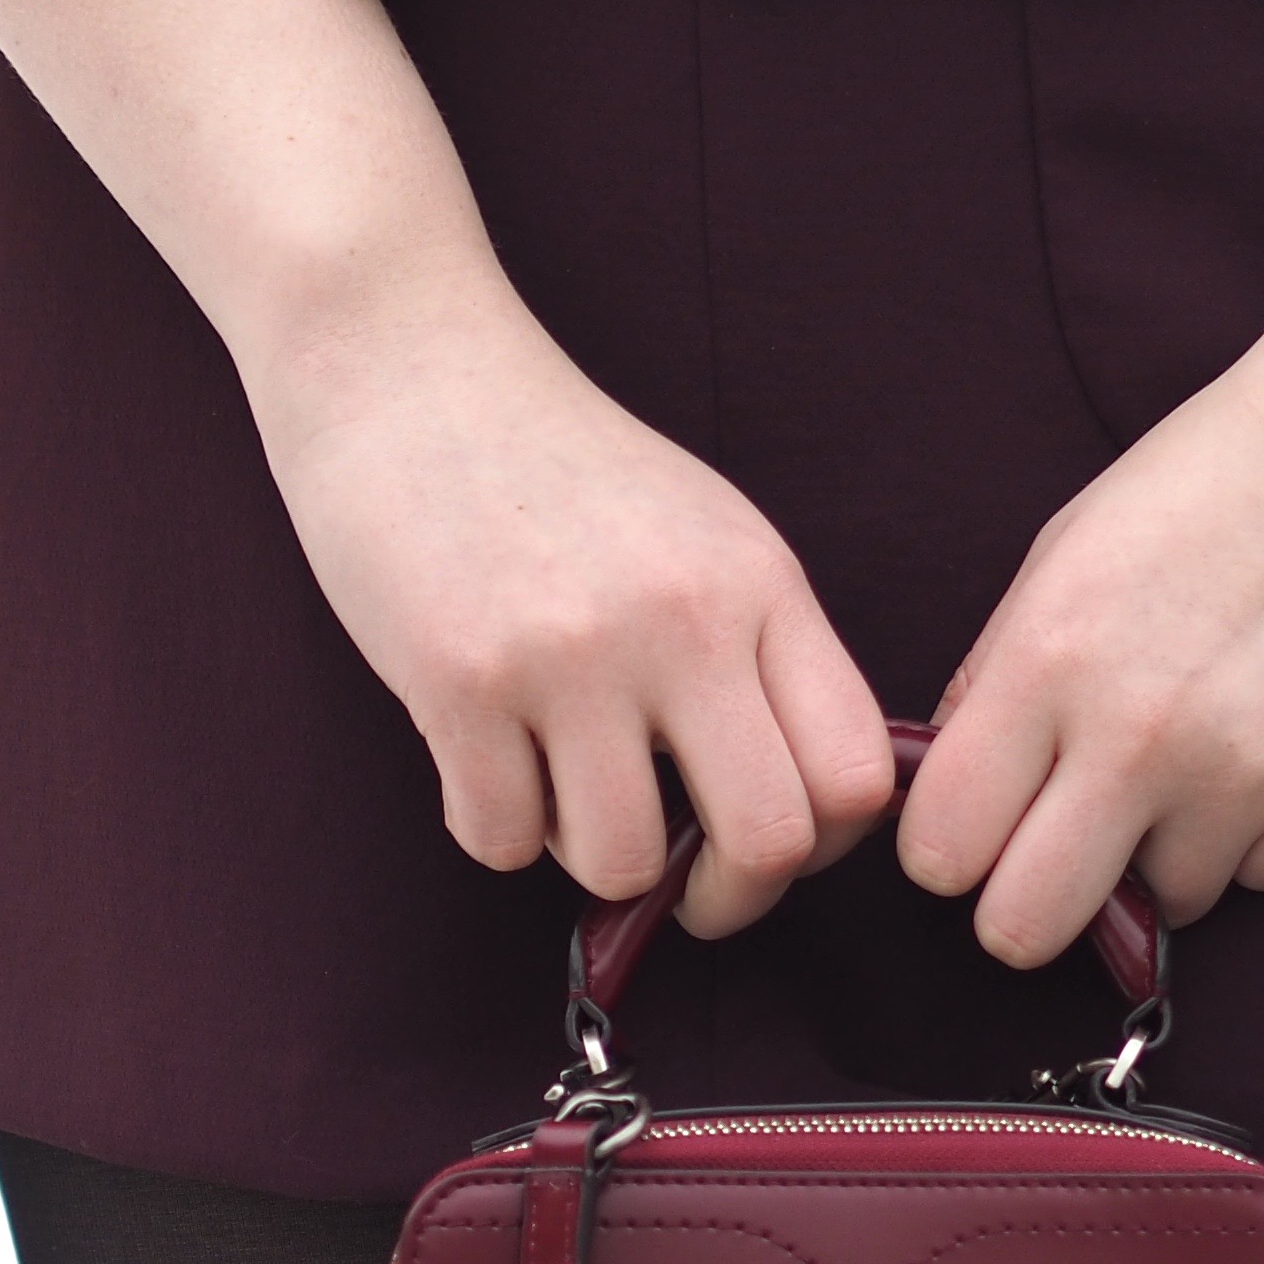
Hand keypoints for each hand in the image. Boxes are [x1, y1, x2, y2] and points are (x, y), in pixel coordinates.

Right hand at [251, 281, 897, 936]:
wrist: (406, 363)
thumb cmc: (553, 464)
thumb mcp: (699, 533)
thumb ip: (756, 652)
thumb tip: (790, 817)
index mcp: (759, 583)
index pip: (857, 775)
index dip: (822, 848)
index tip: (762, 845)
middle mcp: (681, 620)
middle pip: (767, 842)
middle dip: (724, 900)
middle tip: (677, 884)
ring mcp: (569, 653)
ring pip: (622, 858)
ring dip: (586, 856)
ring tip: (556, 787)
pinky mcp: (459, 679)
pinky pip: (499, 838)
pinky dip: (491, 826)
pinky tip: (479, 755)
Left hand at [898, 200, 1263, 963]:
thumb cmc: (1218, 476)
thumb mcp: (1067, 551)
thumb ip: (997, 680)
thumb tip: (949, 795)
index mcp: (1050, 659)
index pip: (939, 852)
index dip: (951, 850)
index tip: (981, 825)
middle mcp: (1142, 732)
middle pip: (1022, 931)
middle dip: (1029, 904)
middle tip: (1061, 848)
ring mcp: (1250, 772)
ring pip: (1161, 907)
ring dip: (1164, 853)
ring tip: (1200, 750)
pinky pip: (1263, 877)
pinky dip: (1259, 832)